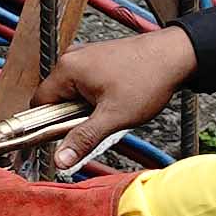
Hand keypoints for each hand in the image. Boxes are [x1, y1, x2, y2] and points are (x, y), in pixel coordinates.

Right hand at [18, 23, 200, 162]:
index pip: (40, 104)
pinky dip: (95, 98)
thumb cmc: (147, 80)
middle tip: (98, 124)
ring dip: (85, 109)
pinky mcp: (97, 58)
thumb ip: (83, 139)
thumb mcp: (113, 117)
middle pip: (56, 99)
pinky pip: (85, 84)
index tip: (65, 137)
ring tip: (111, 111)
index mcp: (67, 69)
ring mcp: (85, 56)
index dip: (49, 125)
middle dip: (72, 117)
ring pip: (72, 93)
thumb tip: (60, 159)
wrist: (175, 56)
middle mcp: (71, 59)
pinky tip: (116, 101)